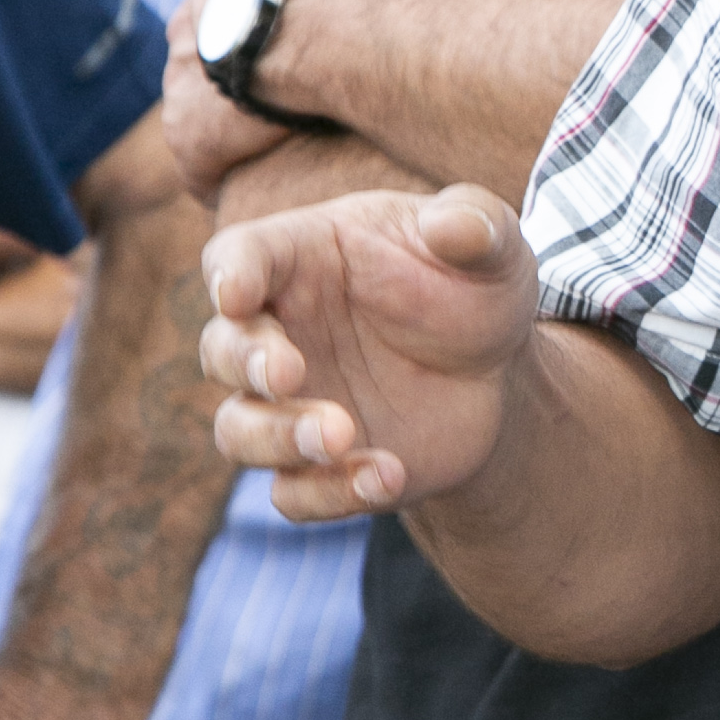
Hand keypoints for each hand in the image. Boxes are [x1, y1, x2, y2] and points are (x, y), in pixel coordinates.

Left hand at [167, 0, 384, 200]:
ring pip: (202, 103)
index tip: (281, 21)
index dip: (253, 8)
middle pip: (207, 47)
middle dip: (237, 62)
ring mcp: (187, 80)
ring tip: (277, 135)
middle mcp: (189, 23)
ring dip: (231, 117)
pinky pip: (202, 161)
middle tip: (289, 82)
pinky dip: (222, 168)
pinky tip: (256, 175)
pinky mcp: (194, 135)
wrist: (326, 24)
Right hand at [202, 185, 540, 521]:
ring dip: (278, 439)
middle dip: (246, 363)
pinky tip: (386, 477)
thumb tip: (454, 225)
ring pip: (238, 431)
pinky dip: (327, 494)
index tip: (236, 294)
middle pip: (224, 349)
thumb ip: (477, 226)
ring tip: (343, 436)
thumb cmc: (473, 288)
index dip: (230, 274)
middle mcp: (280, 332)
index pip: (239, 256)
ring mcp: (290, 404)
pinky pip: (293, 493)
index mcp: (302, 258)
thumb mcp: (492, 246)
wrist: (495, 373)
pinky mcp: (315, 465)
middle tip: (289, 374)